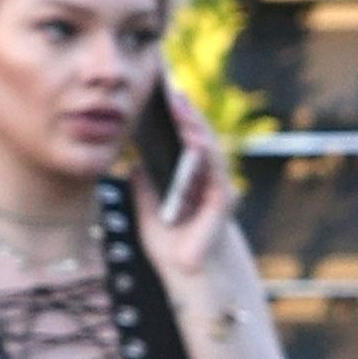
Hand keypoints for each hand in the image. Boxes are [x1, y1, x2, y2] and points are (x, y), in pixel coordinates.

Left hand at [132, 90, 234, 285]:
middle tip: (166, 81)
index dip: (171, 115)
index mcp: (191, 181)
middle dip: (183, 109)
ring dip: (193, 120)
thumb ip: (145, 187)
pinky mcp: (221, 201)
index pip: (182, 140)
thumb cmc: (171, 247)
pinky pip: (213, 166)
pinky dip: (202, 146)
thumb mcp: (148, 210)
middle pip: (196, 136)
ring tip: (176, 97)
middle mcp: (208, 181)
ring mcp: (217, 188)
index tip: (156, 90)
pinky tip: (189, 129)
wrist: (186, 277)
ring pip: (207, 145)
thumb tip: (136, 164)